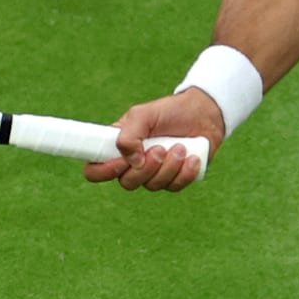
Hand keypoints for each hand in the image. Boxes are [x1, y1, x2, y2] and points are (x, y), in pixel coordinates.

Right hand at [81, 89, 225, 191]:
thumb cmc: (169, 111)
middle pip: (127, 183)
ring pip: (153, 185)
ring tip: (180, 146)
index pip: (95, 170)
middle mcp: (134, 164)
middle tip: (160, 148)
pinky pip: (174, 187)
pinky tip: (192, 157)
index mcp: (119, 147)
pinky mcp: (175, 179)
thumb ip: (129, 134)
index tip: (122, 161)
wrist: (203, 113)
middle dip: (146, 168)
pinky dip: (185, 172)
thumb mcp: (144, 114)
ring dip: (169, 166)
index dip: (104, 171)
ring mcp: (155, 174)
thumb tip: (131, 161)